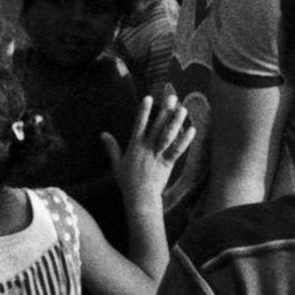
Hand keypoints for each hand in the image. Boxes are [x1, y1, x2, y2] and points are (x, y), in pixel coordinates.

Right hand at [104, 90, 194, 208]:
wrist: (140, 198)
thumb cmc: (127, 181)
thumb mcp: (117, 163)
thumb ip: (111, 147)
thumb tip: (102, 134)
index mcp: (135, 146)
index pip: (139, 124)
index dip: (144, 111)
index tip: (148, 97)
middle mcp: (147, 148)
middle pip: (157, 126)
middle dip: (164, 110)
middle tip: (172, 96)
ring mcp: (158, 155)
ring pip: (168, 136)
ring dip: (176, 122)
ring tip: (183, 109)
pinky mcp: (167, 163)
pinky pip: (177, 150)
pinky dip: (184, 140)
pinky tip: (192, 130)